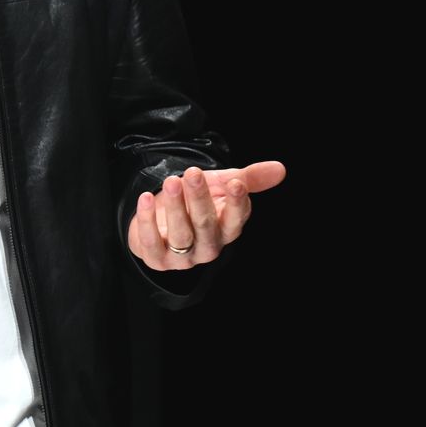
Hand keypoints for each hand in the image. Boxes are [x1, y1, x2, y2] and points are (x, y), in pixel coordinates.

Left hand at [130, 159, 286, 270]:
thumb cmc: (196, 202)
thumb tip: (280, 168)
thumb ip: (249, 178)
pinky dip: (147, 220)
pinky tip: (145, 198)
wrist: (159, 219)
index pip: (236, 220)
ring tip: (171, 181)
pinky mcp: (157, 258)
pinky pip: (151, 242)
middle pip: (206, 224)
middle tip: (192, 173)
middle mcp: (208, 247)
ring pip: (181, 234)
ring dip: (175, 207)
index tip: (235, 183)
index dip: (236, 203)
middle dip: (200, 198)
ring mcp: (183, 257)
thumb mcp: (221, 186)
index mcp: (227, 230)